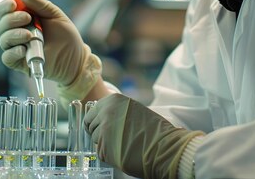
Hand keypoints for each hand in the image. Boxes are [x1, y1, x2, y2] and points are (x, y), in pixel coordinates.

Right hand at [0, 0, 100, 95]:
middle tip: (27, 18)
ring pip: (4, 40)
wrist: (75, 57)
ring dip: (14, 35)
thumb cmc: (65, 35)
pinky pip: (7, 57)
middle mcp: (17, 32)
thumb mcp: (55, 14)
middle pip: (2, 24)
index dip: (5, 6)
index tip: (14, 4)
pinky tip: (23, 49)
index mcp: (23, 18)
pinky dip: (12, 52)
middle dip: (12, 19)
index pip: (6, 10)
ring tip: (30, 35)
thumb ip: (39, 4)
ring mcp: (17, 47)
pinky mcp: (19, 62)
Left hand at [84, 93, 203, 178]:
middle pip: (91, 126)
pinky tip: (123, 151)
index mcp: (112, 100)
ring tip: (123, 143)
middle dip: (100, 133)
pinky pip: (100, 152)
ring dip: (105, 143)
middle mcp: (105, 112)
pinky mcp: (104, 148)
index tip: (102, 126)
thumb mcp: (133, 109)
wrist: (162, 146)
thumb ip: (116, 110)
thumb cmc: (153, 129)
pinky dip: (109, 154)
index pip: (92, 112)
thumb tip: (102, 117)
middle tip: (115, 138)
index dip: (96, 121)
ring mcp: (103, 130)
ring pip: (95, 139)